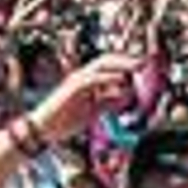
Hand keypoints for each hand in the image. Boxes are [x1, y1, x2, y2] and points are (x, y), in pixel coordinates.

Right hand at [28, 53, 142, 143]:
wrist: (43, 128)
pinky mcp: (72, 87)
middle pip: (106, 60)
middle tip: (144, 62)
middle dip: (126, 59)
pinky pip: (92, 79)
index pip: (108, 66)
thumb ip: (107, 103)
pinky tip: (120, 79)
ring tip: (137, 66)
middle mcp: (82, 77)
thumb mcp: (93, 112)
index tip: (142, 66)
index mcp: (87, 81)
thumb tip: (124, 97)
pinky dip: (107, 77)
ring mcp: (77, 80)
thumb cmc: (65, 121)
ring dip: (121, 64)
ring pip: (101, 65)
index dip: (124, 64)